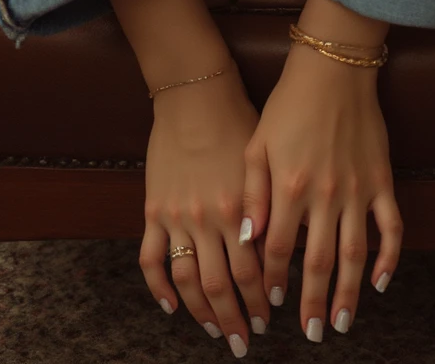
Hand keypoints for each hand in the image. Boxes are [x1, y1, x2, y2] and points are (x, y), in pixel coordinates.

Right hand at [137, 67, 269, 353]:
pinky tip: (171, 306)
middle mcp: (210, 220)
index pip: (253, 272)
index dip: (260, 300)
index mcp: (241, 209)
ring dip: (203, 313)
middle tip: (244, 340)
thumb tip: (283, 248)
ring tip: (214, 330)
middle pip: (221, 286)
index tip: (268, 319)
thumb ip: (270, 207)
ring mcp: (178, 218)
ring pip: (188, 281)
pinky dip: (158, 289)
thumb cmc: (237, 121)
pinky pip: (152, 260)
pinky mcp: (154, 210)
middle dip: (235, 319)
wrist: (195, 95)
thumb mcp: (264, 162)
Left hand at [240, 45, 401, 340]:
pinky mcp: (381, 180)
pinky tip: (381, 281)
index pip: (280, 250)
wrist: (333, 68)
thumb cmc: (288, 104)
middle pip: (319, 263)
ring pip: (356, 254)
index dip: (275, 280)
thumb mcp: (256, 145)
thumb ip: (251, 194)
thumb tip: (246, 240)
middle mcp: (325, 195)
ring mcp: (357, 190)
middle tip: (312, 333)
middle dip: (314, 303)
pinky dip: (389, 257)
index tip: (271, 302)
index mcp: (290, 188)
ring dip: (350, 294)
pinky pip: (391, 227)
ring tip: (344, 323)